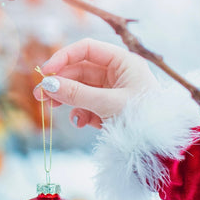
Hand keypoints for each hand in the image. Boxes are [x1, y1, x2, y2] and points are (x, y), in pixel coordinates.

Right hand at [33, 38, 157, 128]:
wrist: (159, 150)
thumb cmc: (142, 121)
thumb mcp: (107, 104)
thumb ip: (76, 93)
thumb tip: (47, 84)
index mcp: (124, 62)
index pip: (87, 49)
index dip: (64, 57)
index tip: (45, 72)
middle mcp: (117, 73)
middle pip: (80, 70)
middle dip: (60, 82)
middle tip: (40, 95)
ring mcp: (112, 91)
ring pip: (80, 89)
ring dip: (65, 98)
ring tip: (50, 107)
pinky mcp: (109, 109)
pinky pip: (87, 106)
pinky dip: (80, 113)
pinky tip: (81, 123)